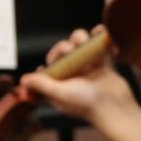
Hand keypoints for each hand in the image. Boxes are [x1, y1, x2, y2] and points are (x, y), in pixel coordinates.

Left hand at [19, 28, 133, 124]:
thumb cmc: (88, 104)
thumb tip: (24, 79)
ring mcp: (88, 71)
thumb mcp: (60, 93)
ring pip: (79, 46)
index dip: (50, 59)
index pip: (48, 67)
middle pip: (63, 52)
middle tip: (72, 49)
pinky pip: (97, 46)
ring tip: (86, 40)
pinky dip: (98, 37)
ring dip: (81, 38)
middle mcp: (72, 78)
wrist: (116, 107)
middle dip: (66, 46)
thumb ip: (42, 85)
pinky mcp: (102, 66)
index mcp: (59, 86)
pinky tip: (99, 32)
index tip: (55, 60)